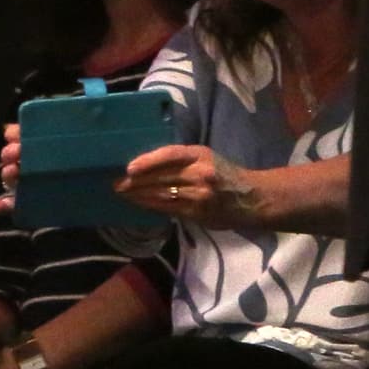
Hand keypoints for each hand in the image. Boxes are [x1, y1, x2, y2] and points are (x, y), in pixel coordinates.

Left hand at [115, 144, 258, 229]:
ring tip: (122, 194)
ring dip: (139, 195)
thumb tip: (144, 164)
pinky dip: (151, 206)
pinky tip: (139, 203)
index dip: (148, 161)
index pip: (170, 155)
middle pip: (161, 177)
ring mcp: (199, 195)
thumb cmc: (224, 174)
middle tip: (115, 182)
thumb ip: (180, 160)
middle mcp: (200, 173)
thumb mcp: (206, 158)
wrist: (252, 198)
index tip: (129, 168)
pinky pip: (168, 209)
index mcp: (200, 155)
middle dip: (135, 182)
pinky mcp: (197, 213)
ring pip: (161, 195)